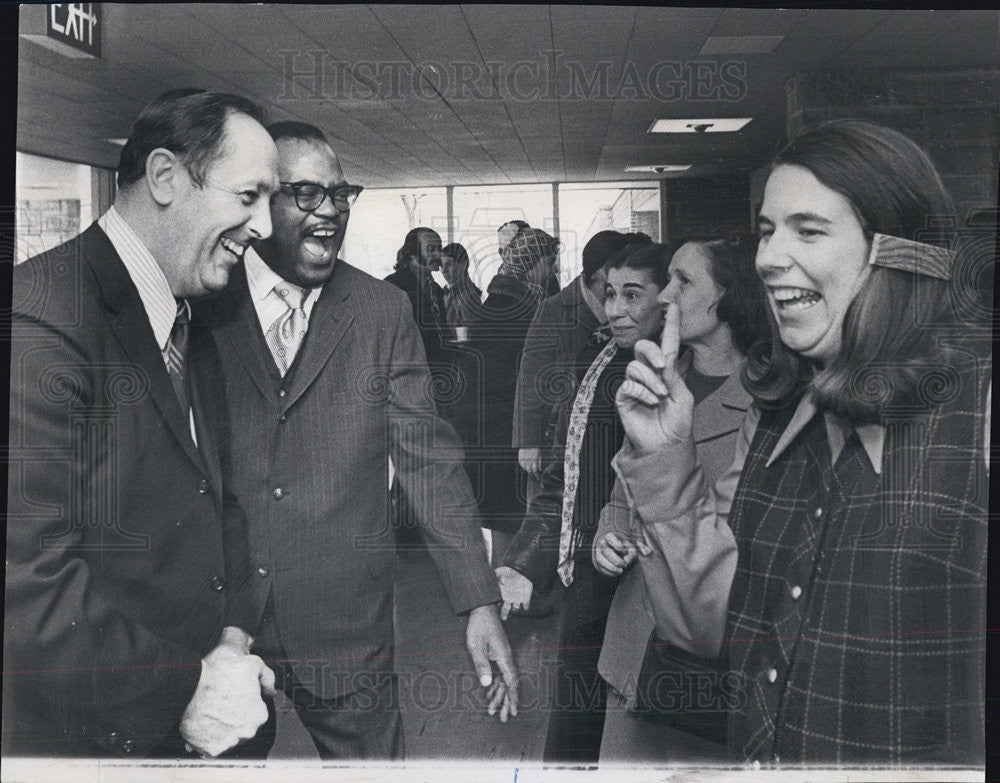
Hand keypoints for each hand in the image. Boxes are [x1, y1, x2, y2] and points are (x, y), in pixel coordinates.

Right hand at [179, 640, 275, 756]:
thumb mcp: (252, 664)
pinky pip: (212, 747)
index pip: (256, 712)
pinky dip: (208, 739)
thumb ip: (267, 677)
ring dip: (222, 730)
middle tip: (222, 705)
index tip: (234, 697)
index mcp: (259, 715)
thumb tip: (271, 690)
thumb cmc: (220, 676)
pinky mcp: (211, 751)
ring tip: (211, 714)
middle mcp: (247, 733)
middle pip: (243, 727)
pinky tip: (204, 725)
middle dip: (235, 718)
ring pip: (228, 738)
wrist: (190, 689)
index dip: (245, 703)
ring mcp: (229, 744)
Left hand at [466, 604, 517, 721]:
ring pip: (503, 680)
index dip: (512, 697)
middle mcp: (506, 658)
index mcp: (504, 657)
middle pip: (508, 684)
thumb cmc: (479, 626)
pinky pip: (498, 673)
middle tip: (502, 718)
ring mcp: (502, 656)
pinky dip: (494, 685)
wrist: (482, 609)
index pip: (511, 682)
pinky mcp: (497, 654)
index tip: (512, 711)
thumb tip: (486, 684)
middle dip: (505, 702)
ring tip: (493, 710)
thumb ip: (481, 665)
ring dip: (499, 695)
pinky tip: (489, 694)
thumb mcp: (476, 646)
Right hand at [495, 566, 532, 620]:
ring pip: (516, 609)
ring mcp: (517, 599)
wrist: (520, 571)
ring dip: (516, 608)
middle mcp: (509, 599)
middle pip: (505, 610)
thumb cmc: (508, 572)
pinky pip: (526, 606)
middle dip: (504, 615)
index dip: (497, 606)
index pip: (498, 604)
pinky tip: (524, 603)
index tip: (497, 606)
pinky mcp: (526, 598)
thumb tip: (501, 582)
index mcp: (502, 594)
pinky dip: (525, 606)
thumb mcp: (500, 572)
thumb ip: (498, 576)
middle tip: (504, 618)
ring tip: (516, 605)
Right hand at [518, 447, 541, 478]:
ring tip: (531, 469)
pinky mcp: (520, 459)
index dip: (537, 475)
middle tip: (534, 476)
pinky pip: (522, 465)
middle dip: (532, 475)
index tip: (538, 478)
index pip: (535, 471)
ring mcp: (523, 460)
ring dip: (529, 470)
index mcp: (534, 460)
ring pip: (525, 469)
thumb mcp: (540, 455)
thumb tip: (540, 470)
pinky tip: (527, 465)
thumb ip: (539, 463)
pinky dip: (525, 467)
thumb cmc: (535, 449)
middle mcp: (528, 460)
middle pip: (529, 471)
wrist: (528, 443)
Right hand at [593, 530, 650, 575]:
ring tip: (620, 571)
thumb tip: (639, 555)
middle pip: (606, 551)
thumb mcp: (631, 545)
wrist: (614, 550)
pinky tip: (616, 573)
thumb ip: (636, 549)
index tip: (625, 551)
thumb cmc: (625, 547)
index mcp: (610, 536)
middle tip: (624, 565)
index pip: (611, 538)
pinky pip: (600, 567)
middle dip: (615, 559)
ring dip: (611, 567)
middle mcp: (602, 543)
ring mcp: (598, 552)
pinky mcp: (598, 561)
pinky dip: (608, 572)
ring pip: (601, 560)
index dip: (618, 545)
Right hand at [615, 302, 693, 454]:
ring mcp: (635, 384)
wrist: (665, 446)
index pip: (667, 343)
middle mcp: (649, 373)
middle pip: (643, 347)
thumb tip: (667, 357)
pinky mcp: (623, 396)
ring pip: (635, 366)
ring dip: (651, 380)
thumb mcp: (683, 396)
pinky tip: (649, 402)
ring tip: (660, 396)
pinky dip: (642, 392)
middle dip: (652, 352)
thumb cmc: (676, 423)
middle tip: (664, 365)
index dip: (670, 325)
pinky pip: (629, 383)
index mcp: (667, 371)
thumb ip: (675, 374)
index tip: (672, 306)